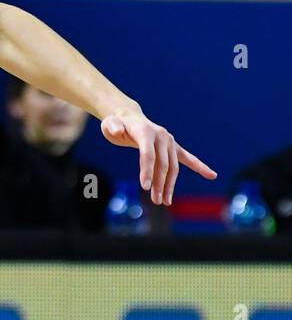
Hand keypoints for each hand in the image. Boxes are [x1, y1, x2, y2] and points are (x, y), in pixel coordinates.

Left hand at [100, 108, 215, 205]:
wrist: (129, 118)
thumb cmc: (116, 124)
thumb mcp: (109, 124)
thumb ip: (112, 127)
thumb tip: (116, 130)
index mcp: (146, 131)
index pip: (148, 154)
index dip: (147, 170)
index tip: (145, 187)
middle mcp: (161, 136)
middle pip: (162, 164)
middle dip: (159, 183)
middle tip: (155, 201)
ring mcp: (169, 142)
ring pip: (172, 166)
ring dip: (169, 185)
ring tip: (164, 201)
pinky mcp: (173, 147)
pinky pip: (188, 158)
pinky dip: (199, 166)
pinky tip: (212, 175)